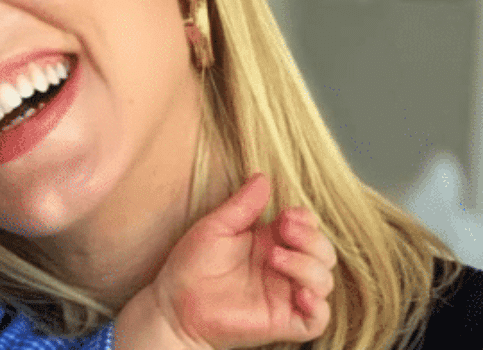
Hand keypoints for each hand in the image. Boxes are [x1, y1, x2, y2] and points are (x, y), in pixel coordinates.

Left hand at [150, 173, 336, 348]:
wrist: (175, 304)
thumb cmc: (192, 264)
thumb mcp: (216, 227)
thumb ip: (242, 205)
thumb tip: (262, 177)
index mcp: (271, 242)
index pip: (308, 227)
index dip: (306, 220)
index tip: (287, 215)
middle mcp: (284, 268)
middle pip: (323, 252)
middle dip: (312, 238)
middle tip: (285, 229)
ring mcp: (285, 295)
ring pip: (324, 280)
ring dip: (308, 266)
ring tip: (275, 257)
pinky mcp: (284, 322)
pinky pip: (319, 319)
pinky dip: (318, 307)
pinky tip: (300, 294)